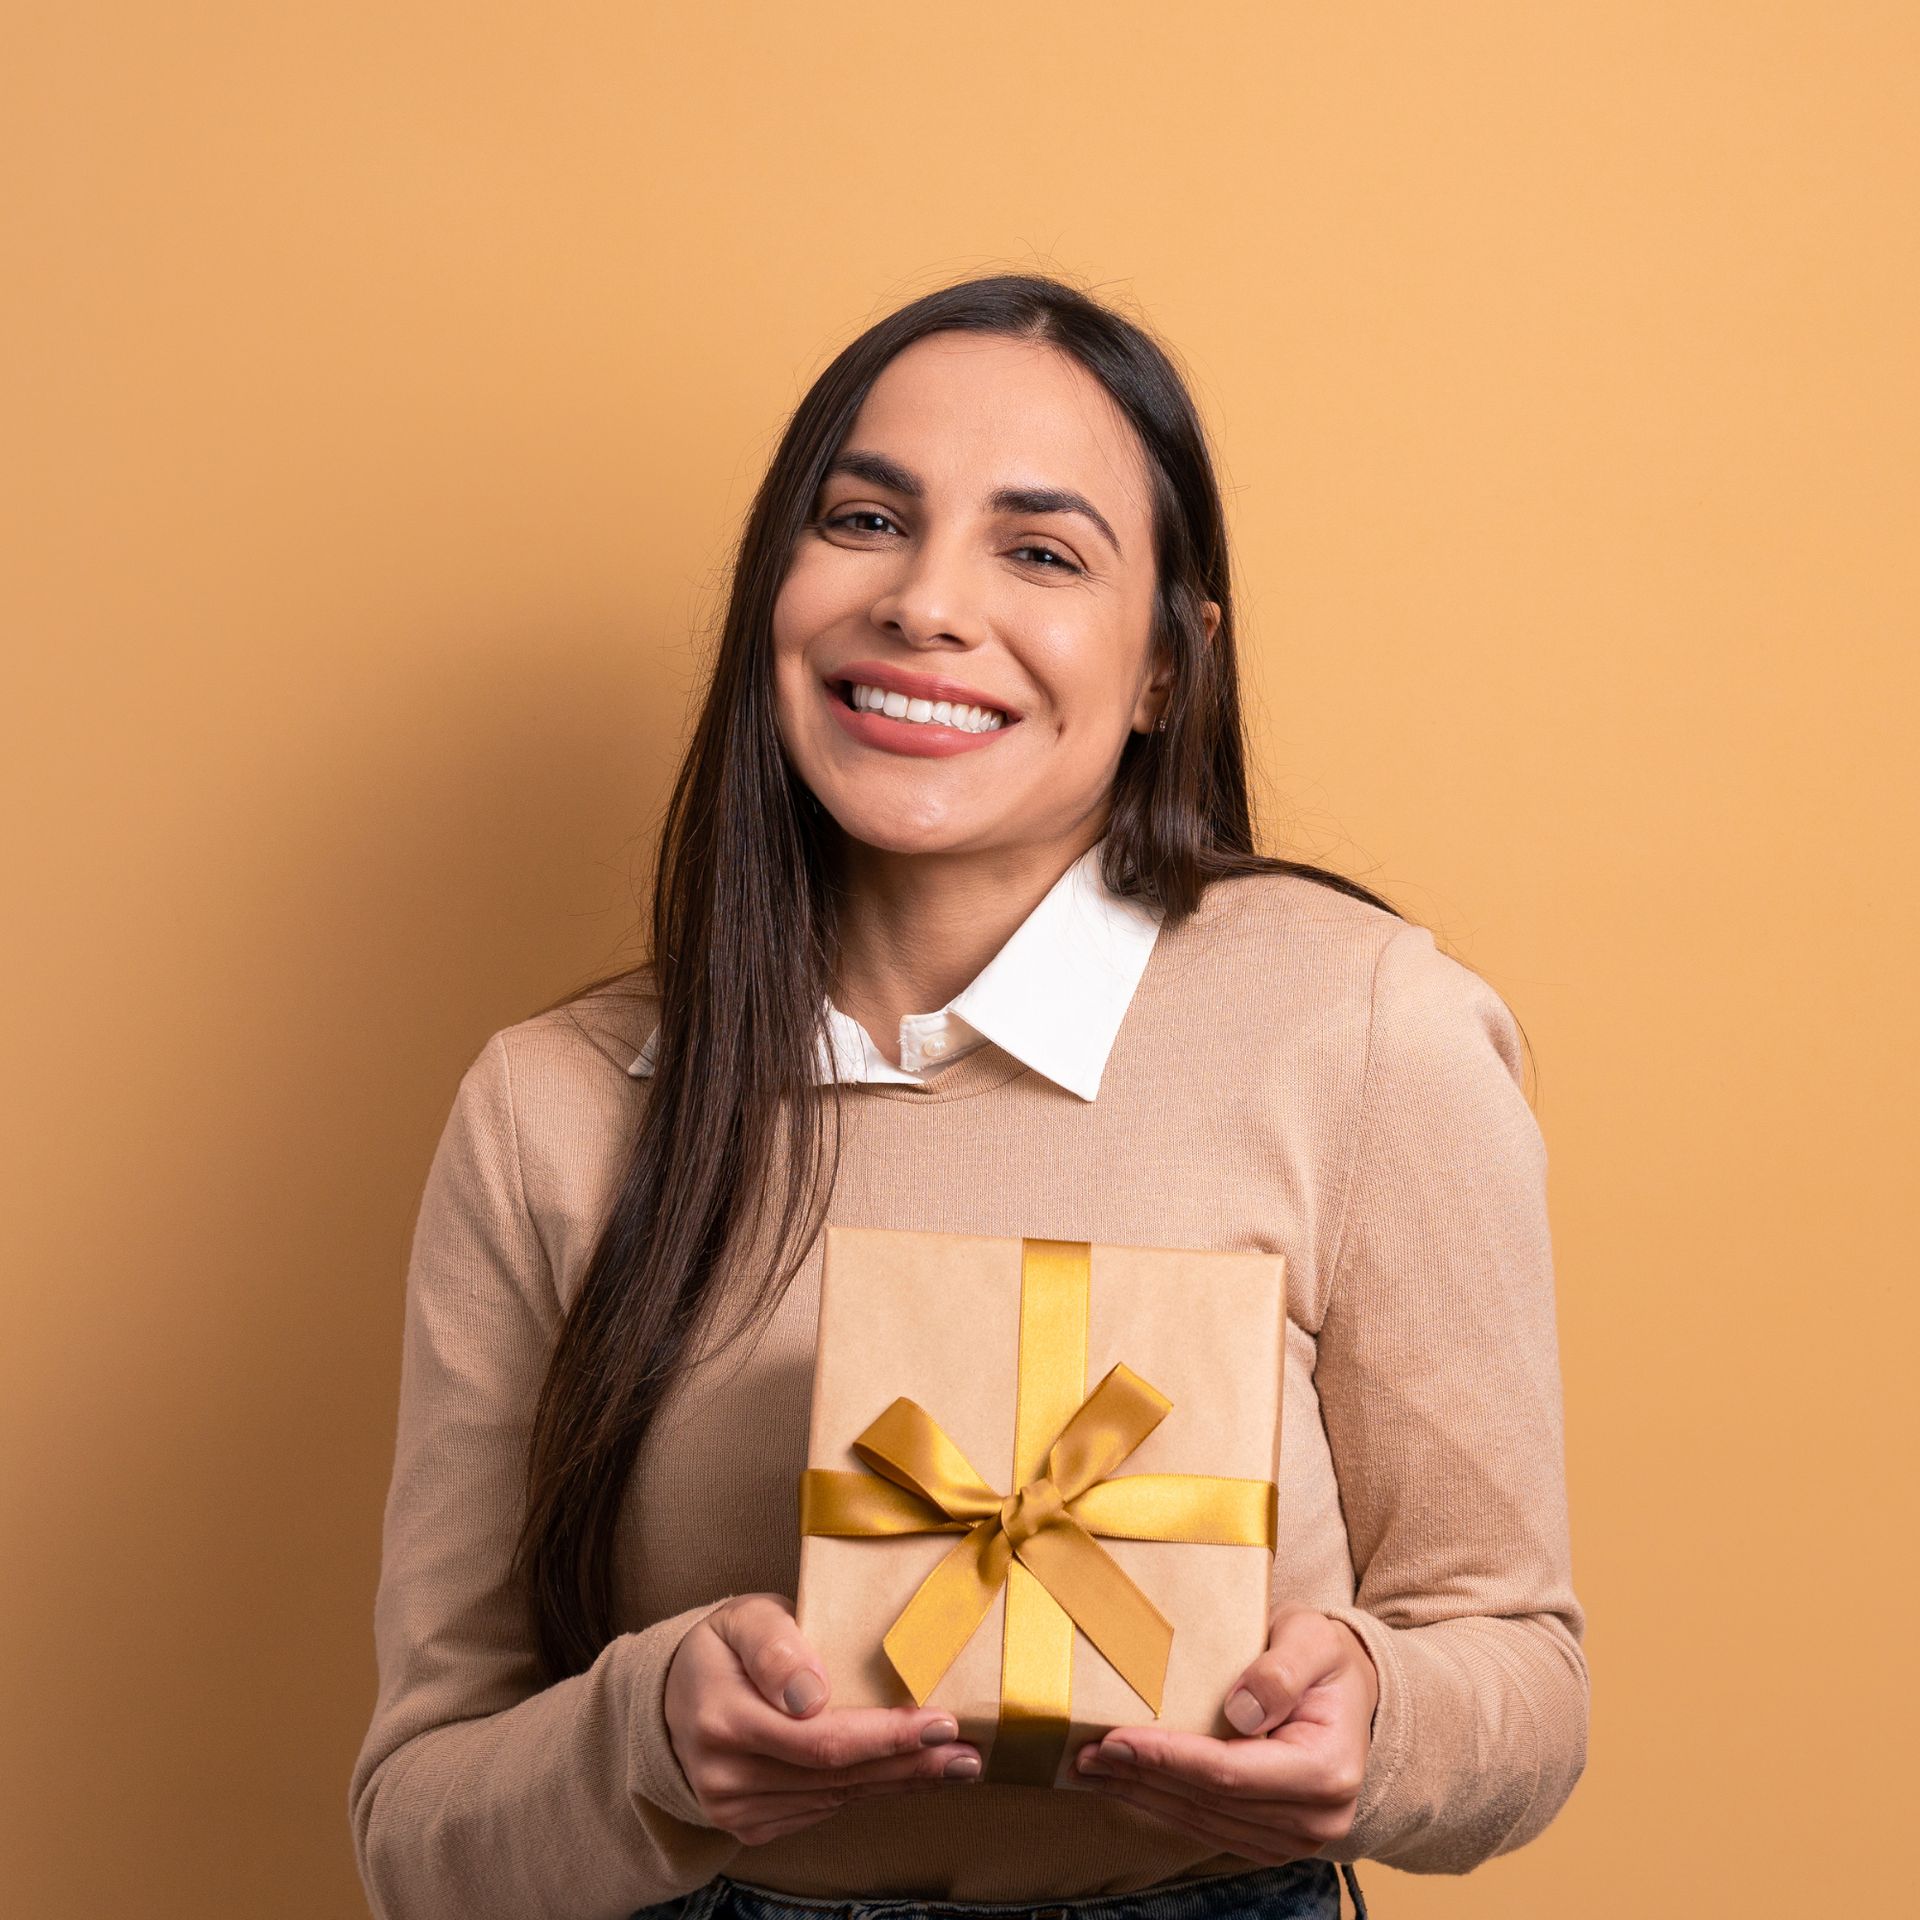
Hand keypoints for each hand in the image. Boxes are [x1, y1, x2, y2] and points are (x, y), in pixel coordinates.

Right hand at [663, 1592, 983, 1845]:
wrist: (677, 1697)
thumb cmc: (726, 1646)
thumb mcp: (744, 1618)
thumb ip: (776, 1644)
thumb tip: (810, 1693)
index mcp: (722, 1718)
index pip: (818, 1739)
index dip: (885, 1736)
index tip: (940, 1722)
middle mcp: (724, 1775)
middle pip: (835, 1776)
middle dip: (910, 1763)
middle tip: (967, 1754)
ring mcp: (735, 1808)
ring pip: (835, 1797)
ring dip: (900, 1782)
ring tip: (954, 1765)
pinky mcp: (749, 1825)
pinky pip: (821, 1809)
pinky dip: (868, 1791)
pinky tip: (905, 1776)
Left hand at [1072, 1606, 1378, 1864]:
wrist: (1348, 1691)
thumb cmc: (1325, 1659)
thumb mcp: (1312, 1640)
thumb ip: (1281, 1671)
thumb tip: (1241, 1712)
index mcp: (1328, 1771)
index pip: (1230, 1772)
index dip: (1168, 1758)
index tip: (1115, 1738)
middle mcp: (1317, 1819)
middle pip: (1209, 1802)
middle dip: (1141, 1776)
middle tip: (1084, 1753)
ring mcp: (1296, 1838)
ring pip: (1202, 1822)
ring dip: (1142, 1795)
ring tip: (1091, 1770)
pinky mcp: (1273, 1839)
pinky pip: (1210, 1829)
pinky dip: (1164, 1806)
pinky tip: (1128, 1786)